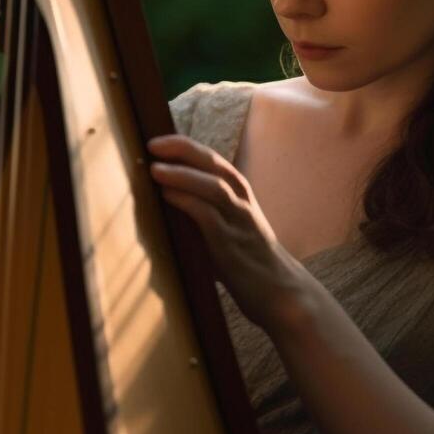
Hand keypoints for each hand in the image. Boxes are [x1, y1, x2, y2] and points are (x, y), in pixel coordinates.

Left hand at [145, 134, 316, 333]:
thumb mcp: (229, 229)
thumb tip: (165, 207)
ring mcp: (238, 220)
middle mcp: (241, 201)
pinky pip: (208, 215)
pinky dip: (187, 201)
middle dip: (182, 150)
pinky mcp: (231, 243)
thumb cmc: (248, 261)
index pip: (212, 160)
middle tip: (152, 144)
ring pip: (212, 186)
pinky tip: (168, 196)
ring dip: (182, 174)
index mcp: (240, 194)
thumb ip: (205, 215)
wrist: (281, 292)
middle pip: (212, 163)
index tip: (158, 140)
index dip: (185, 147)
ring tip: (155, 169)